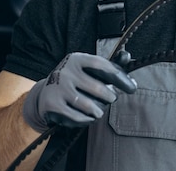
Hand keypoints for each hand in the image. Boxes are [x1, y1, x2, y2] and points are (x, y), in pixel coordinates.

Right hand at [22, 53, 136, 131]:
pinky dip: (86, 119)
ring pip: (88, 105)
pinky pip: (77, 116)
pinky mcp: (52, 104)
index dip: (119, 77)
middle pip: (97, 88)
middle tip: (112, 99)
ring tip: (100, 110)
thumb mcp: (88, 68)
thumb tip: (127, 56)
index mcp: (77, 59)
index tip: (132, 88)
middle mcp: (66, 71)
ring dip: (99, 110)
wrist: (44, 93)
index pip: (102, 65)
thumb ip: (108, 64)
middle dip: (109, 97)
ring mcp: (57, 88)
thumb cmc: (76, 79)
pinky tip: (89, 118)